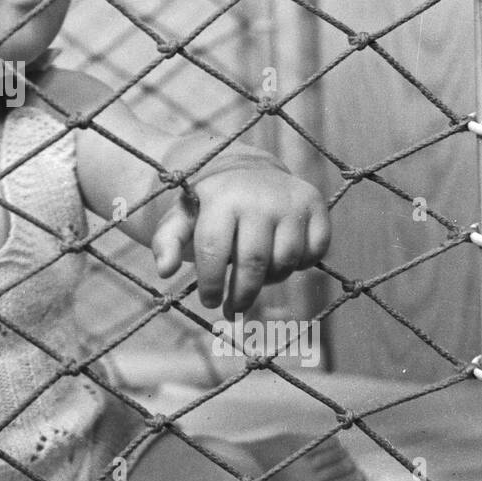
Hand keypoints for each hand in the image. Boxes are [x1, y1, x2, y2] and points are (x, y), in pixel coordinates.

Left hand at [150, 168, 329, 317]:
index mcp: (222, 197)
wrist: (247, 171)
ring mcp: (291, 199)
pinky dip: (299, 264)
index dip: (212, 284)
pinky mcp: (316, 204)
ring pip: (285, 261)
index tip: (210, 302)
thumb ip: (167, 242)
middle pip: (253, 263)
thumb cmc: (209, 206)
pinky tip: (280, 261)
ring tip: (253, 281)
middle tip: (233, 309)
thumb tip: (165, 270)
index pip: (215, 251)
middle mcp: (260, 196)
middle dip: (241, 294)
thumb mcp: (182, 218)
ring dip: (269, 281)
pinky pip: (315, 251)